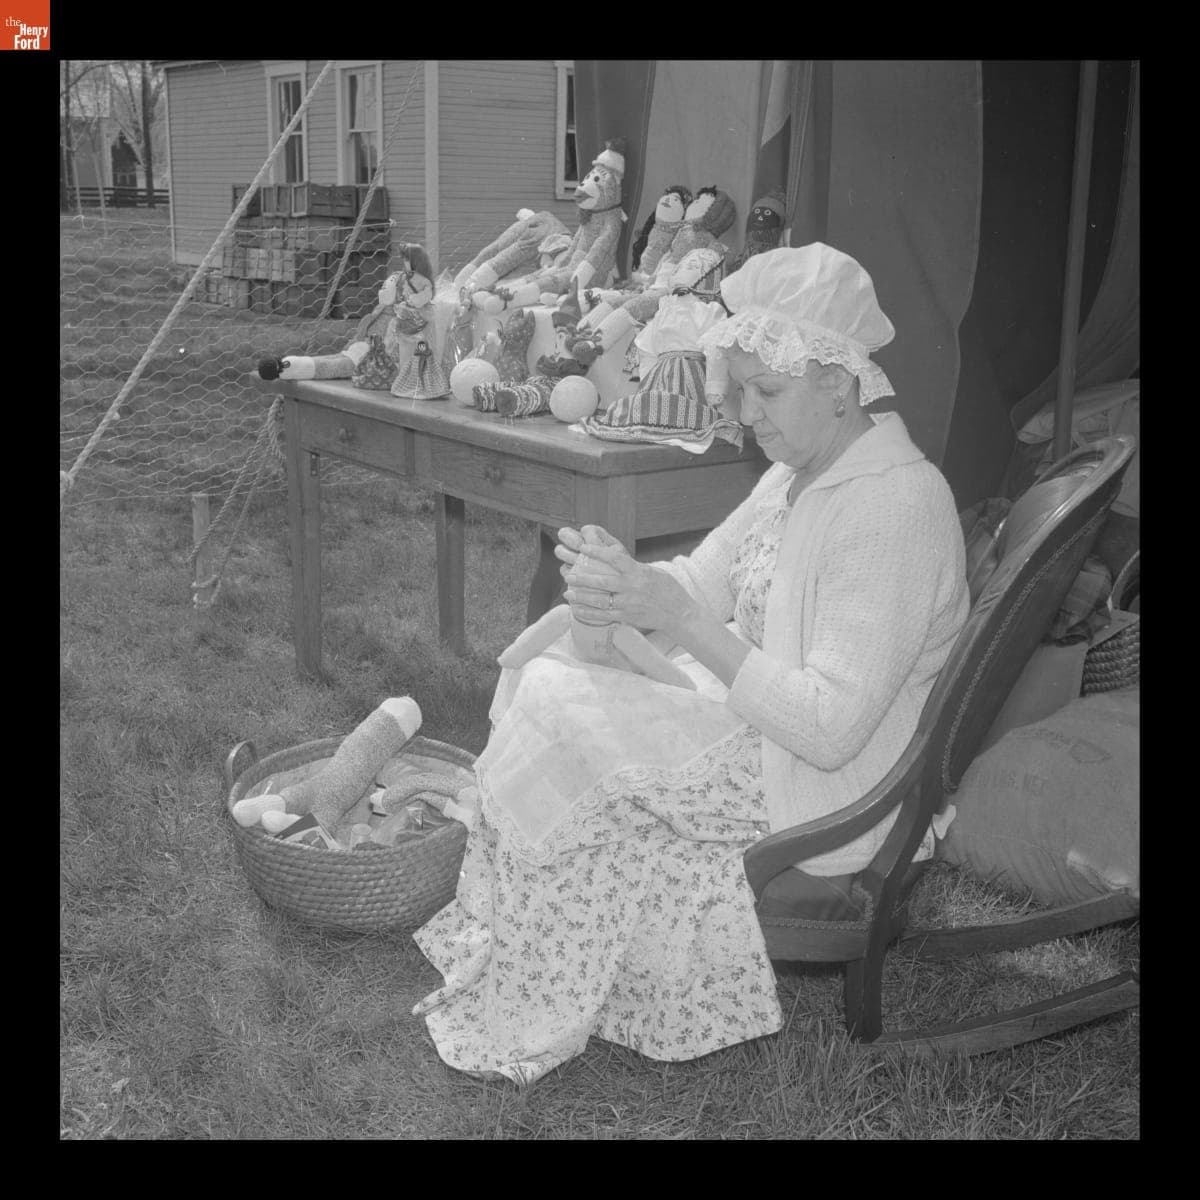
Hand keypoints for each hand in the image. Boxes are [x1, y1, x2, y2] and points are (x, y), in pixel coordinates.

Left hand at [555, 527, 694, 635]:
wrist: (679, 613)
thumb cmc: (667, 589)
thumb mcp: (652, 572)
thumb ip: (633, 568)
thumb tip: (613, 561)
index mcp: (638, 572)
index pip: (614, 558)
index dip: (597, 552)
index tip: (583, 548)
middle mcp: (632, 587)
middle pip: (602, 581)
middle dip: (583, 578)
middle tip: (568, 575)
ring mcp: (629, 604)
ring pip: (600, 600)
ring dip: (582, 597)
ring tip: (568, 594)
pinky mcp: (627, 617)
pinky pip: (604, 616)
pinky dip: (589, 613)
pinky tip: (577, 610)